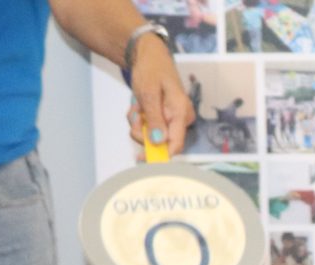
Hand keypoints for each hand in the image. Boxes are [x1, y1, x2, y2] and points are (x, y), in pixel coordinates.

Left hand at [126, 34, 193, 148]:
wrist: (148, 55)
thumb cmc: (151, 69)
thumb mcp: (149, 94)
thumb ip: (154, 119)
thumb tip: (158, 142)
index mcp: (181, 112)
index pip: (176, 144)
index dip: (161, 154)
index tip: (142, 159)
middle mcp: (180, 118)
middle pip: (161, 141)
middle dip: (142, 132)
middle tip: (133, 116)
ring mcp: (173, 118)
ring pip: (152, 135)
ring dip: (138, 124)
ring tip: (136, 106)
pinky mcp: (165, 117)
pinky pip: (150, 127)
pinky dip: (140, 119)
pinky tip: (138, 105)